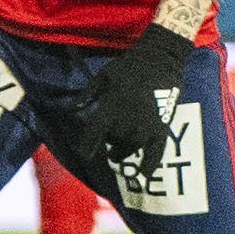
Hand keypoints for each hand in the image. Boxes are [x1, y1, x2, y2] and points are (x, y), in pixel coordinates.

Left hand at [72, 22, 190, 180]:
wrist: (160, 57)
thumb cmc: (129, 66)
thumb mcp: (102, 76)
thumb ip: (87, 95)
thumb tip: (72, 110)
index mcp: (110, 108)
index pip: (93, 136)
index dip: (86, 147)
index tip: (84, 154)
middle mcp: (127, 120)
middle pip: (113, 142)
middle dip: (108, 143)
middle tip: (108, 140)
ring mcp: (146, 124)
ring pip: (131, 147)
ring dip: (123, 151)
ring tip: (118, 153)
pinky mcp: (162, 125)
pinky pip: (156, 150)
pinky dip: (150, 164)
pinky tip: (144, 175)